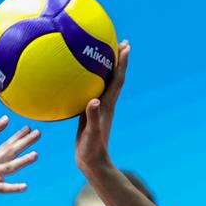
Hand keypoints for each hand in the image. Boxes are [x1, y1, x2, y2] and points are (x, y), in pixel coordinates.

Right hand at [0, 129, 37, 205]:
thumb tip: (2, 178)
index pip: (4, 148)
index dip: (16, 138)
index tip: (28, 129)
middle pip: (8, 151)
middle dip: (23, 141)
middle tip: (38, 132)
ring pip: (7, 167)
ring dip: (22, 161)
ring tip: (36, 155)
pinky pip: (0, 189)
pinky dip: (12, 187)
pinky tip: (25, 187)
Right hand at [75, 40, 129, 172]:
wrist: (91, 162)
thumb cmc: (92, 149)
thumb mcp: (92, 133)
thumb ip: (92, 117)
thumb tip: (92, 102)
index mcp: (107, 105)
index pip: (117, 80)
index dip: (122, 63)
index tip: (126, 46)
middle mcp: (105, 104)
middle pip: (114, 77)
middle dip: (118, 60)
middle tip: (120, 42)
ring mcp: (98, 108)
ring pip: (104, 83)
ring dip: (106, 68)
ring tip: (103, 54)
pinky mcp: (89, 113)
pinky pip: (91, 91)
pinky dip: (89, 82)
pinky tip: (79, 78)